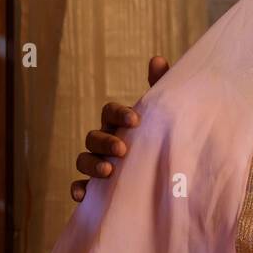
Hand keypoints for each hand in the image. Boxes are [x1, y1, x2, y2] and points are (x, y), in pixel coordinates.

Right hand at [71, 56, 168, 200]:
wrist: (173, 177)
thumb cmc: (165, 137)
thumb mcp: (167, 115)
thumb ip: (162, 87)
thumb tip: (157, 58)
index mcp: (120, 123)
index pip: (110, 112)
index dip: (119, 113)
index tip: (136, 119)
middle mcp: (106, 142)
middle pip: (94, 137)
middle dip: (105, 142)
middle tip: (122, 149)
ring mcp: (99, 164)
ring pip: (84, 159)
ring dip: (92, 164)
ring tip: (108, 171)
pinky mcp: (99, 188)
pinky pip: (81, 187)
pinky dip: (79, 189)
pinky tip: (84, 194)